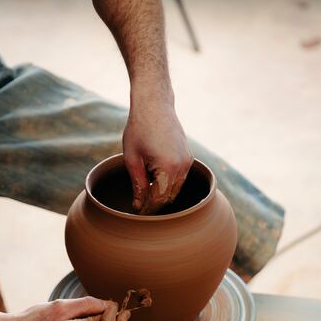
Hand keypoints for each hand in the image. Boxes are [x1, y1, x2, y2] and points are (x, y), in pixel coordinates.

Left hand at [123, 97, 192, 213]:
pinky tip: (155, 185)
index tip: (136, 214)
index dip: (147, 210)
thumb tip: (139, 205)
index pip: (158, 199)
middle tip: (139, 209)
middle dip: (155, 206)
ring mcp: (188, 162)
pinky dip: (169, 185)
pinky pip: (180, 179)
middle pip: (169, 198)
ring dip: (162, 196)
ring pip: (176, 190)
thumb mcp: (132, 159)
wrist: (154, 105)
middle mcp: (182, 166)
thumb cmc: (139, 129)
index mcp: (168, 167)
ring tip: (145, 199)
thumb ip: (138, 185)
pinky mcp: (188, 157)